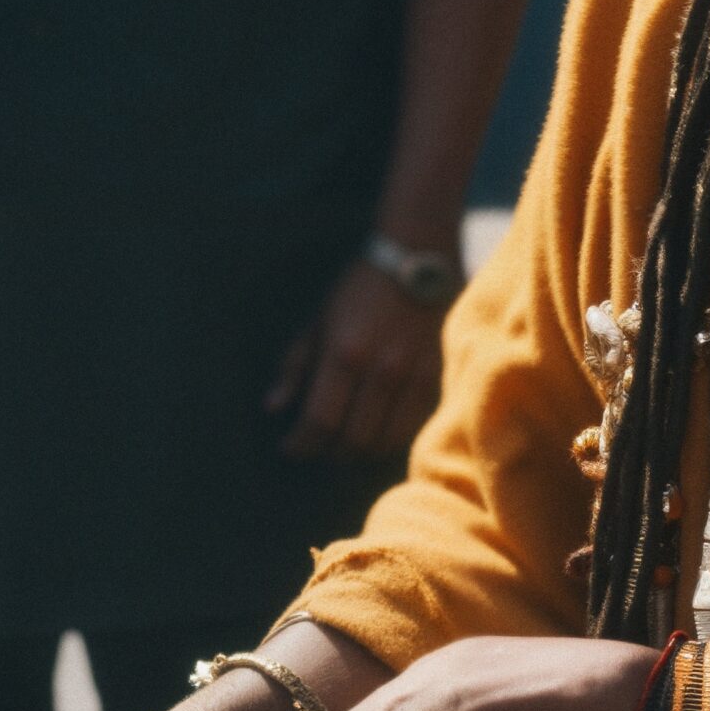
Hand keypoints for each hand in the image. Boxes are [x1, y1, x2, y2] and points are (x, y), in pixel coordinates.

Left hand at [266, 258, 447, 459]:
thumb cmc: (359, 286)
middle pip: (353, 439)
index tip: (288, 448)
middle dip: (327, 454)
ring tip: (342, 450)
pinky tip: (374, 437)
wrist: (418, 255)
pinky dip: (389, 442)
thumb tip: (273, 407)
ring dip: (359, 455)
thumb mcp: (317, 320)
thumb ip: (295, 366)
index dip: (301, 444)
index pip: (320, 421)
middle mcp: (382, 370)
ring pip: (384, 441)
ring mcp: (413, 376)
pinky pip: (412, 428)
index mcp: (345, 353)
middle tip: (315, 451)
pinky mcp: (436, 377)